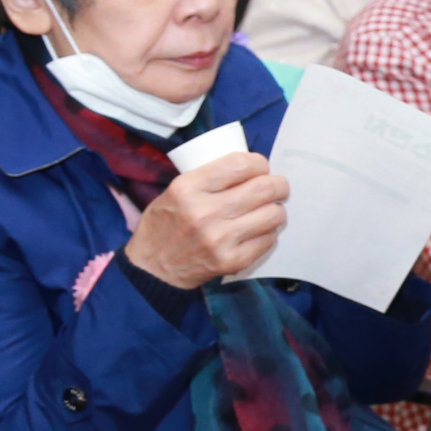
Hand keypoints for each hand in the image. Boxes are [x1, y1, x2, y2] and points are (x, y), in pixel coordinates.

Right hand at [124, 152, 290, 289]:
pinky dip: (269, 233)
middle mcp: (204, 212)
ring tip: (269, 209)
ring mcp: (219, 239)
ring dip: (276, 209)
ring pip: (273, 214)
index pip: (240, 165)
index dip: (259, 163)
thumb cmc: (167, 222)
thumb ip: (210, 177)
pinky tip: (259, 231)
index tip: (261, 167)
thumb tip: (253, 168)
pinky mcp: (231, 261)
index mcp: (188, 188)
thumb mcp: (176, 189)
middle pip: (264, 188)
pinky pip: (268, 240)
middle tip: (277, 187)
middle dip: (278, 184)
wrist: (152, 268)